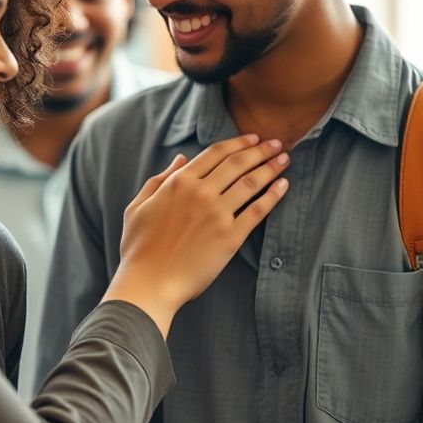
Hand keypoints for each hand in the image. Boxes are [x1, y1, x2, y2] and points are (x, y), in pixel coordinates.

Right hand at [103, 135, 289, 335]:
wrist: (149, 284)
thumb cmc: (139, 248)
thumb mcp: (137, 207)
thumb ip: (159, 180)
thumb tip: (179, 159)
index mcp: (178, 182)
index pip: (215, 153)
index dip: (238, 142)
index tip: (254, 138)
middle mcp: (200, 193)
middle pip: (237, 163)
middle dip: (260, 150)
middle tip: (277, 144)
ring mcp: (217, 214)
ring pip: (250, 182)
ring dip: (271, 168)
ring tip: (285, 160)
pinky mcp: (230, 237)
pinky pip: (257, 211)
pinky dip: (273, 196)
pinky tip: (284, 186)